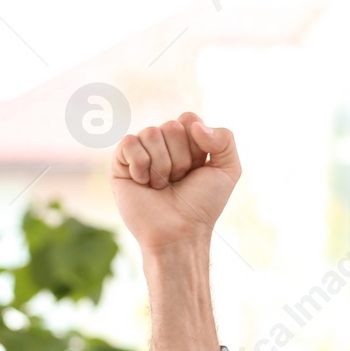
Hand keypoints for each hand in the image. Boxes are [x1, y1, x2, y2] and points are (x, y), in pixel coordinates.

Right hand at [111, 112, 240, 252]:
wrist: (179, 231)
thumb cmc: (203, 204)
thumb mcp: (229, 170)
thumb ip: (225, 139)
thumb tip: (194, 124)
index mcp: (188, 141)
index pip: (189, 119)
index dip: (197, 144)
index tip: (198, 168)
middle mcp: (163, 144)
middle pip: (171, 126)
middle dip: (181, 158)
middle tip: (179, 180)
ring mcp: (141, 152)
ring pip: (151, 133)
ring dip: (162, 165)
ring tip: (162, 185)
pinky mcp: (120, 163)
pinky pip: (129, 143)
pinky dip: (141, 165)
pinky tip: (143, 183)